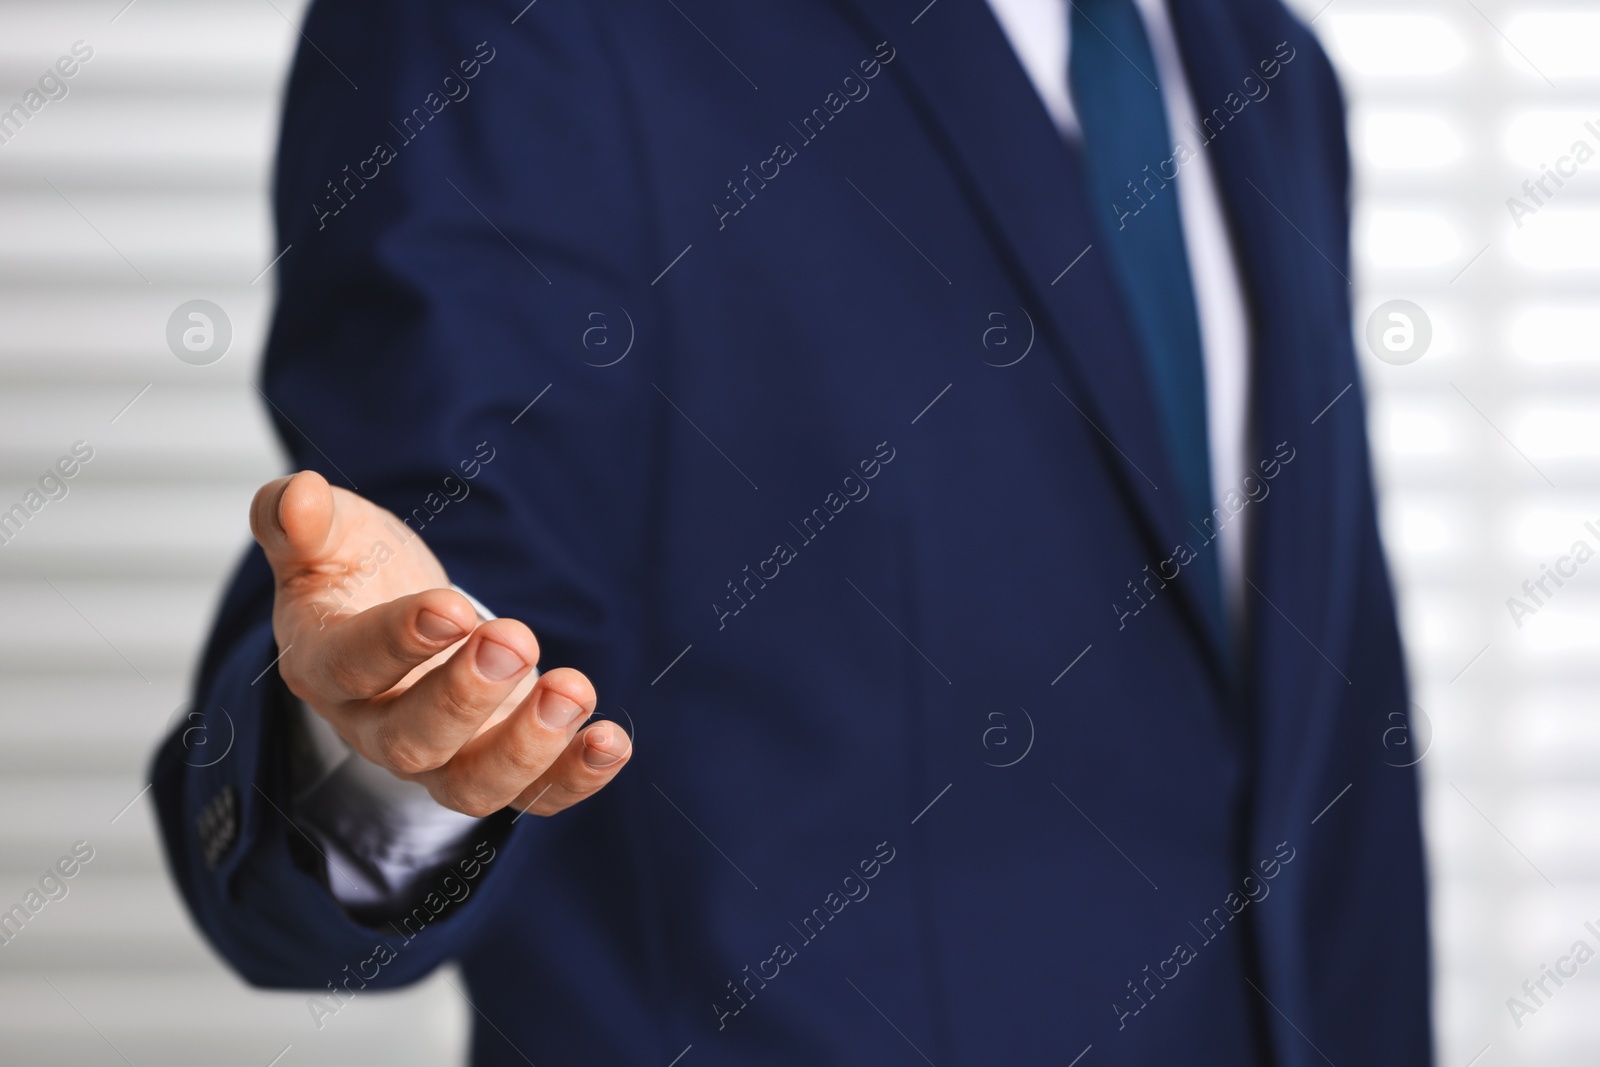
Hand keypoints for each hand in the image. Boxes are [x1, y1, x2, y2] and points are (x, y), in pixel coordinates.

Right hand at [249, 470, 630, 817]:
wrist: (398, 620)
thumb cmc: (356, 574)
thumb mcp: (327, 537)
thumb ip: (298, 519)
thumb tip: (300, 497)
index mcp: (323, 665)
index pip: (352, 666)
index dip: (400, 641)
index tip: (455, 608)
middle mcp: (376, 727)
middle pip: (412, 739)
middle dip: (466, 696)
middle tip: (516, 638)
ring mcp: (440, 757)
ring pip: (472, 785)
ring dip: (529, 746)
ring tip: (574, 690)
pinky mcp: (498, 764)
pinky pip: (535, 795)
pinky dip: (575, 777)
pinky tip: (613, 740)